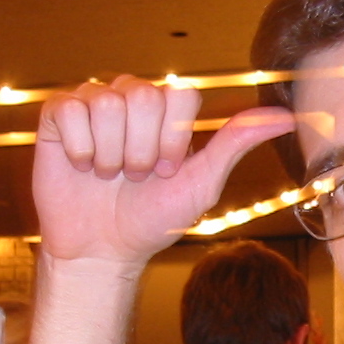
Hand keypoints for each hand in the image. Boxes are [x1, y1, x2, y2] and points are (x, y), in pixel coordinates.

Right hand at [32, 76, 294, 265]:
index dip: (173, 138)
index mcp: (167, 108)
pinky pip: (69, 110)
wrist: (103, 249)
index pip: (179, 94)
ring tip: (109, 175)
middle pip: (142, 95)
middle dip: (142, 150)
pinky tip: (83, 167)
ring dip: (110, 154)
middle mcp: (130, 96)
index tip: (168, 171)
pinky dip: (80, 149)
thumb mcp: (201, 183)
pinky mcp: (58, 114)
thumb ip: (236, 143)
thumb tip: (286, 116)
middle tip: (136, 176)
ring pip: (106, 104)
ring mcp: (93, 102)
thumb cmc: (153, 217)